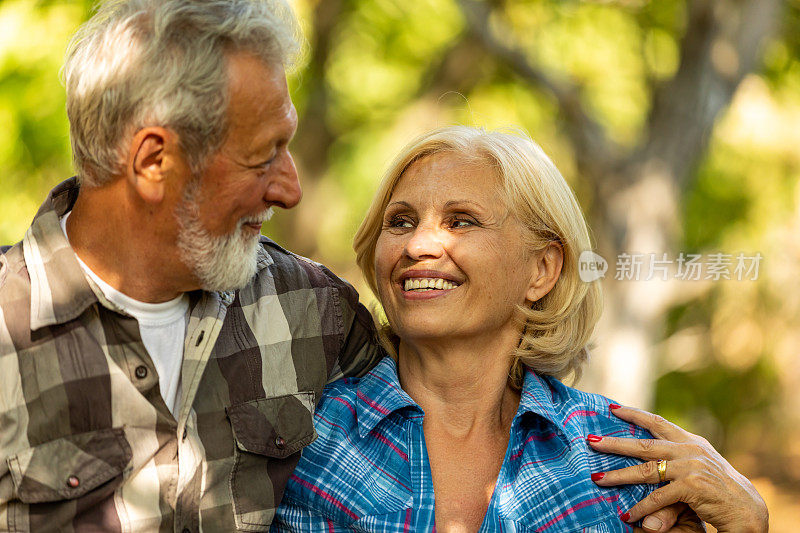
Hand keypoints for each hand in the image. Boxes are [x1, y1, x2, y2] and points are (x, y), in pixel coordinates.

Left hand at [587, 405, 767, 532]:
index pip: (657, 422)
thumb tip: (644, 459)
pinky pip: (659, 497)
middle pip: (643, 444)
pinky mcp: (692, 487)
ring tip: (597, 479)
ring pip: (646, 470)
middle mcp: (689, 450)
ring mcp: (690, 467)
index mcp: (689, 441)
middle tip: (591, 441)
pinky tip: (627, 514)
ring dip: (619, 476)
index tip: (612, 407)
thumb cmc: (718, 488)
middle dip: (615, 443)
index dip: (634, 414)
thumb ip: (673, 459)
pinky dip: (642, 507)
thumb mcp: (696, 466)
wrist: (746, 508)